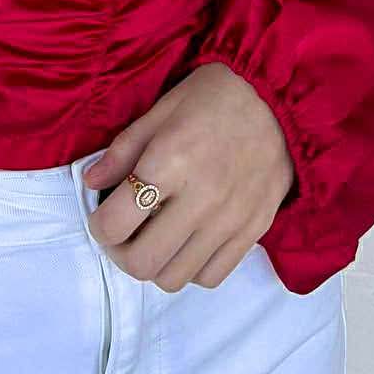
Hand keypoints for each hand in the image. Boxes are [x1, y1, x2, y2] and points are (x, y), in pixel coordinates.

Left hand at [83, 60, 294, 291]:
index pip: (115, 224)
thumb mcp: (162, 109)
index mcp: (170, 161)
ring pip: (175, 278)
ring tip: (153, 238)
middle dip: (120, 253)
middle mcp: (201, 199)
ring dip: (154, 264)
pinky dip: (190, 268)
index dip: (98, 226)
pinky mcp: (253, 231)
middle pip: (142, 262)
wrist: (281, 97)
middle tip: (122, 233)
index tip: (101, 216)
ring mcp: (230, 220)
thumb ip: (124, 150)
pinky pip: (211, 277)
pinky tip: (186, 242)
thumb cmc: (216, 95)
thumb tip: (92, 182)